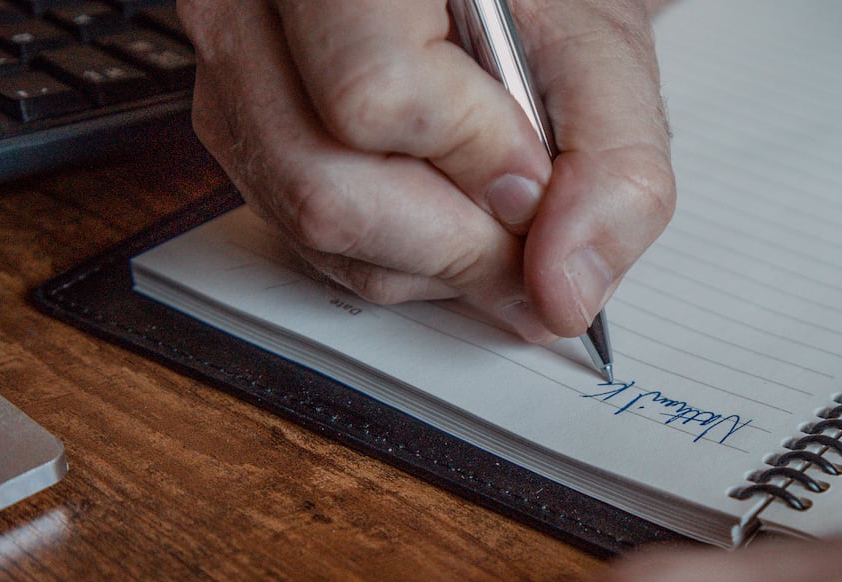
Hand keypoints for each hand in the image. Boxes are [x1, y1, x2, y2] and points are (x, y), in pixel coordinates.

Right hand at [180, 0, 674, 341]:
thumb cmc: (531, 6)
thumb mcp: (601, 59)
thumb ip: (613, 169)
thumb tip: (565, 293)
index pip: (375, 96)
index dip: (475, 161)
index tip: (536, 167)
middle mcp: (252, 12)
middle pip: (325, 188)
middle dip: (455, 243)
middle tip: (528, 226)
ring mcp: (228, 76)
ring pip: (311, 228)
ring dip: (431, 258)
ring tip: (491, 209)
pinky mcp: (236, 134)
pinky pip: (304, 240)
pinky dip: (395, 253)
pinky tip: (441, 203)